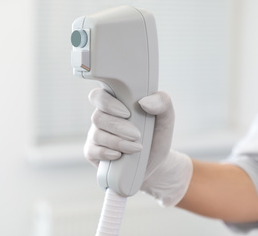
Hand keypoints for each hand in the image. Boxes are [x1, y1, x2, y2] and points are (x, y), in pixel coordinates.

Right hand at [84, 88, 191, 205]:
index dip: (107, 103)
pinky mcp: (93, 153)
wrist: (154, 162)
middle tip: (136, 134)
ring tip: (136, 148)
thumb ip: (162, 103)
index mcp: (114, 104)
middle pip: (98, 117)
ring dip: (117, 142)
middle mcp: (102, 118)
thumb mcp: (165, 119)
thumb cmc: (156, 136)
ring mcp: (95, 136)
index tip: (127, 113)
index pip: (98, 96)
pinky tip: (119, 155)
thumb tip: (144, 102)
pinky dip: (107, 153)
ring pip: (97, 135)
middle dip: (118, 127)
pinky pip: (92, 151)